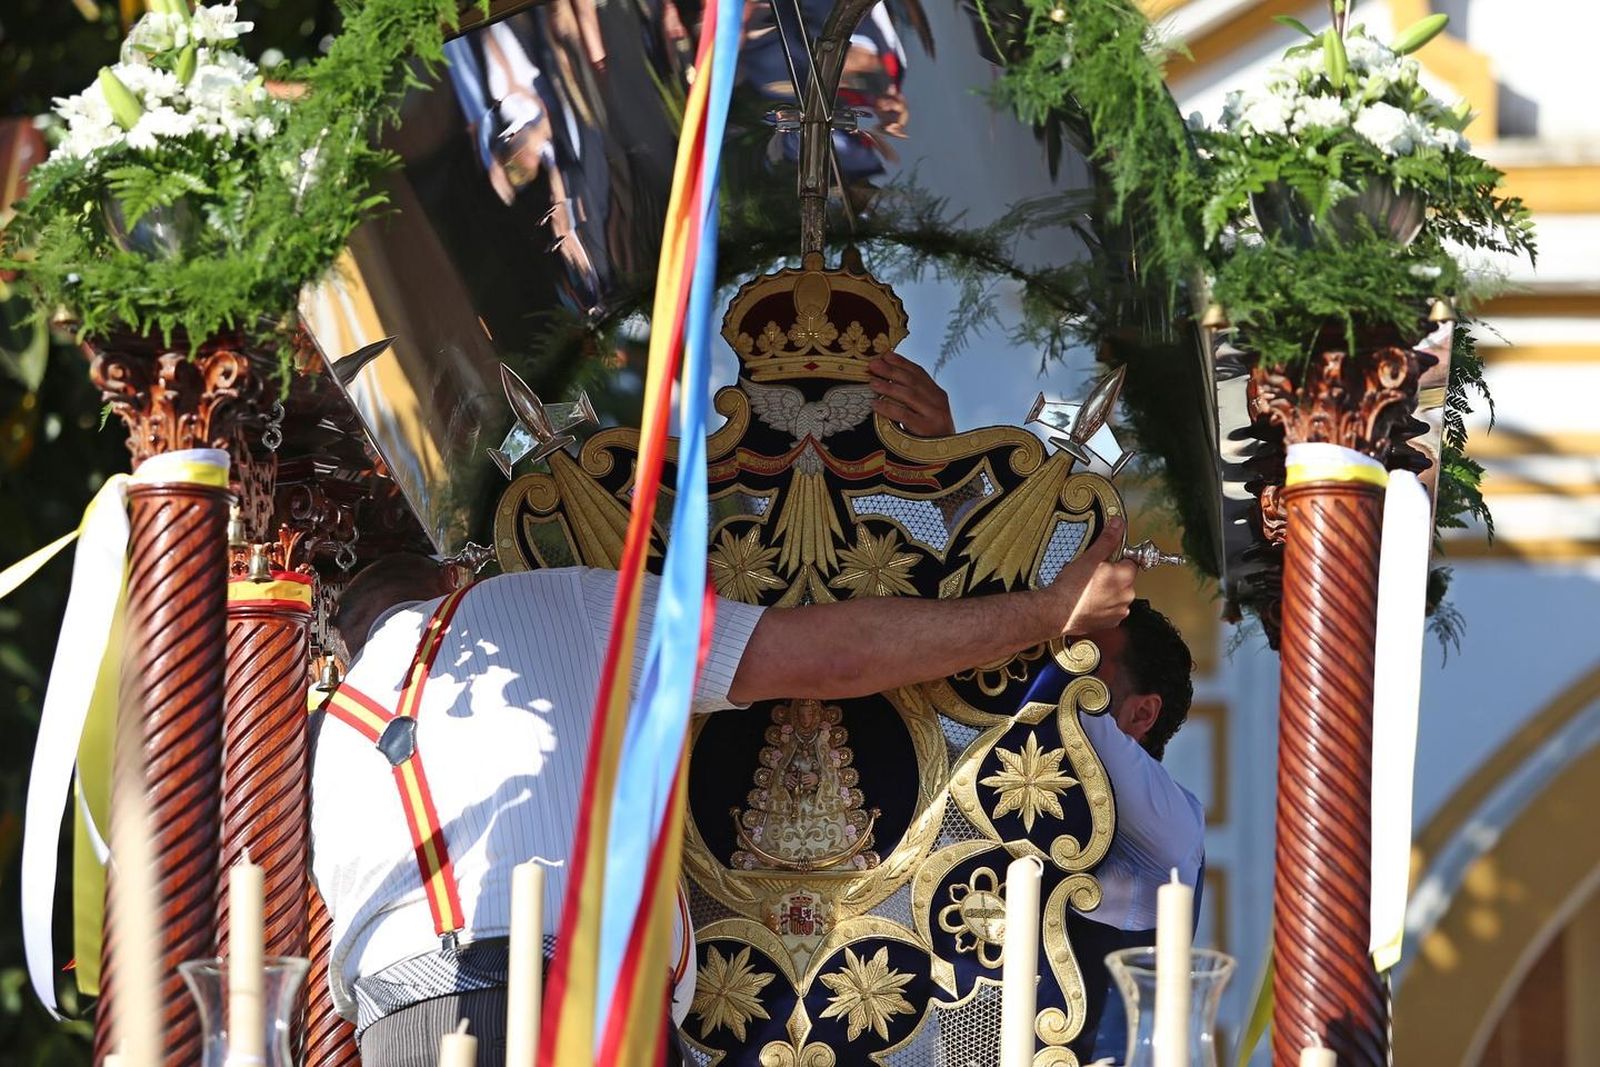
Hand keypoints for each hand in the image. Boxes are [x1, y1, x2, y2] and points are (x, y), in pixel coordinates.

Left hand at [868, 352, 955, 436]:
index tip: (885, 355)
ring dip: (888, 387)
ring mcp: (934, 415)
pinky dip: (888, 408)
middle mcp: (938, 401)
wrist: (949, 459)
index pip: (919, 373)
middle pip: (912, 381)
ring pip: (908, 395)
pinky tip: (875, 405)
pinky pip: (904, 415)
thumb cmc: (932, 435)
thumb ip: (914, 397)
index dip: (902, 362)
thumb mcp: (927, 412)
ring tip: (872, 382)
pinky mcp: (927, 429)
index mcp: (938, 394)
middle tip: (873, 364)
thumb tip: (888, 381)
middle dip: (891, 371)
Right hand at [1046, 516, 1136, 635]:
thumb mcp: (1090, 557)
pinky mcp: (1110, 623)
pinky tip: (1088, 602)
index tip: (1103, 561)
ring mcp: (1119, 610)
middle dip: (1111, 576)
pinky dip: (1102, 606)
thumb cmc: (1071, 587)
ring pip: (1117, 595)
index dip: (1115, 559)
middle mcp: (1127, 595)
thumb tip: (1118, 525)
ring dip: (1107, 591)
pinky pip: (1111, 610)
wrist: (1057, 612)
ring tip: (1087, 589)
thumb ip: (1108, 539)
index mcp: (1126, 577)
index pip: (1130, 561)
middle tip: (1091, 575)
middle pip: (1124, 579)